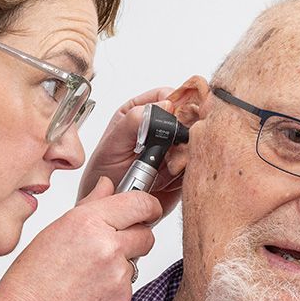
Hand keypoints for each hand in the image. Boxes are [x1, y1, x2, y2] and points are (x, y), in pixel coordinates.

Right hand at [0, 177, 160, 300]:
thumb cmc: (30, 280)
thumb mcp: (54, 232)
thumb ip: (89, 206)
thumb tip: (107, 186)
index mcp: (88, 222)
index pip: (140, 203)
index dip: (148, 206)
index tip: (148, 210)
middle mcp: (107, 246)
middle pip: (146, 234)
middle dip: (135, 238)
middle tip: (111, 246)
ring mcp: (118, 276)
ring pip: (136, 262)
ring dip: (121, 266)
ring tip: (87, 275)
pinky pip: (128, 287)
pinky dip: (114, 289)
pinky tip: (88, 293)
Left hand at [78, 88, 183, 217]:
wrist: (109, 204)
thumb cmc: (103, 173)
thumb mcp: (113, 144)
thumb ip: (134, 122)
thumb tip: (163, 105)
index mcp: (141, 111)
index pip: (167, 95)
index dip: (176, 103)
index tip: (175, 114)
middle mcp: (160, 128)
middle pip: (188, 116)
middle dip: (186, 128)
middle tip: (176, 142)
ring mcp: (173, 148)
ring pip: (195, 141)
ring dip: (186, 152)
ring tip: (166, 165)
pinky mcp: (181, 169)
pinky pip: (195, 165)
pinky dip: (187, 170)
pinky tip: (170, 175)